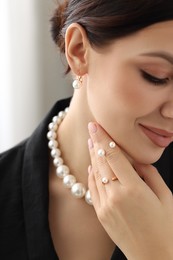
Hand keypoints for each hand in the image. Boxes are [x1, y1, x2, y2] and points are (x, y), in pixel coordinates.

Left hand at [88, 122, 172, 259]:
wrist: (154, 257)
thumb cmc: (166, 228)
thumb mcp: (165, 197)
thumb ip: (151, 175)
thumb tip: (137, 162)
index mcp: (133, 189)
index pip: (113, 156)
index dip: (103, 139)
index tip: (96, 126)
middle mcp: (115, 195)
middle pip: (101, 162)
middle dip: (95, 143)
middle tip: (91, 128)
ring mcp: (106, 206)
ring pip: (95, 174)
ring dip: (92, 157)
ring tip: (91, 143)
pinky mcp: (101, 215)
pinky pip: (92, 190)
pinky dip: (92, 175)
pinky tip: (92, 166)